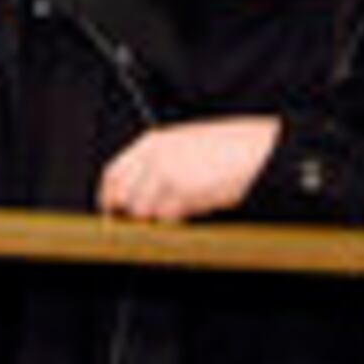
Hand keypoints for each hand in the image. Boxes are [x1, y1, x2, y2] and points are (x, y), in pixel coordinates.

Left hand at [95, 118, 278, 223]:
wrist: (256, 151)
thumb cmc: (229, 148)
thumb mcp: (185, 146)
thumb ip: (158, 165)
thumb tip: (143, 191)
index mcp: (152, 142)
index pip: (112, 174)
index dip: (108, 197)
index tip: (111, 211)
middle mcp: (153, 157)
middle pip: (123, 196)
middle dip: (129, 212)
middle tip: (141, 221)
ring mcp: (164, 176)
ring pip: (143, 211)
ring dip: (157, 217)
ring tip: (181, 208)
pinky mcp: (179, 193)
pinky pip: (166, 218)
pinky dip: (175, 220)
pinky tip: (192, 209)